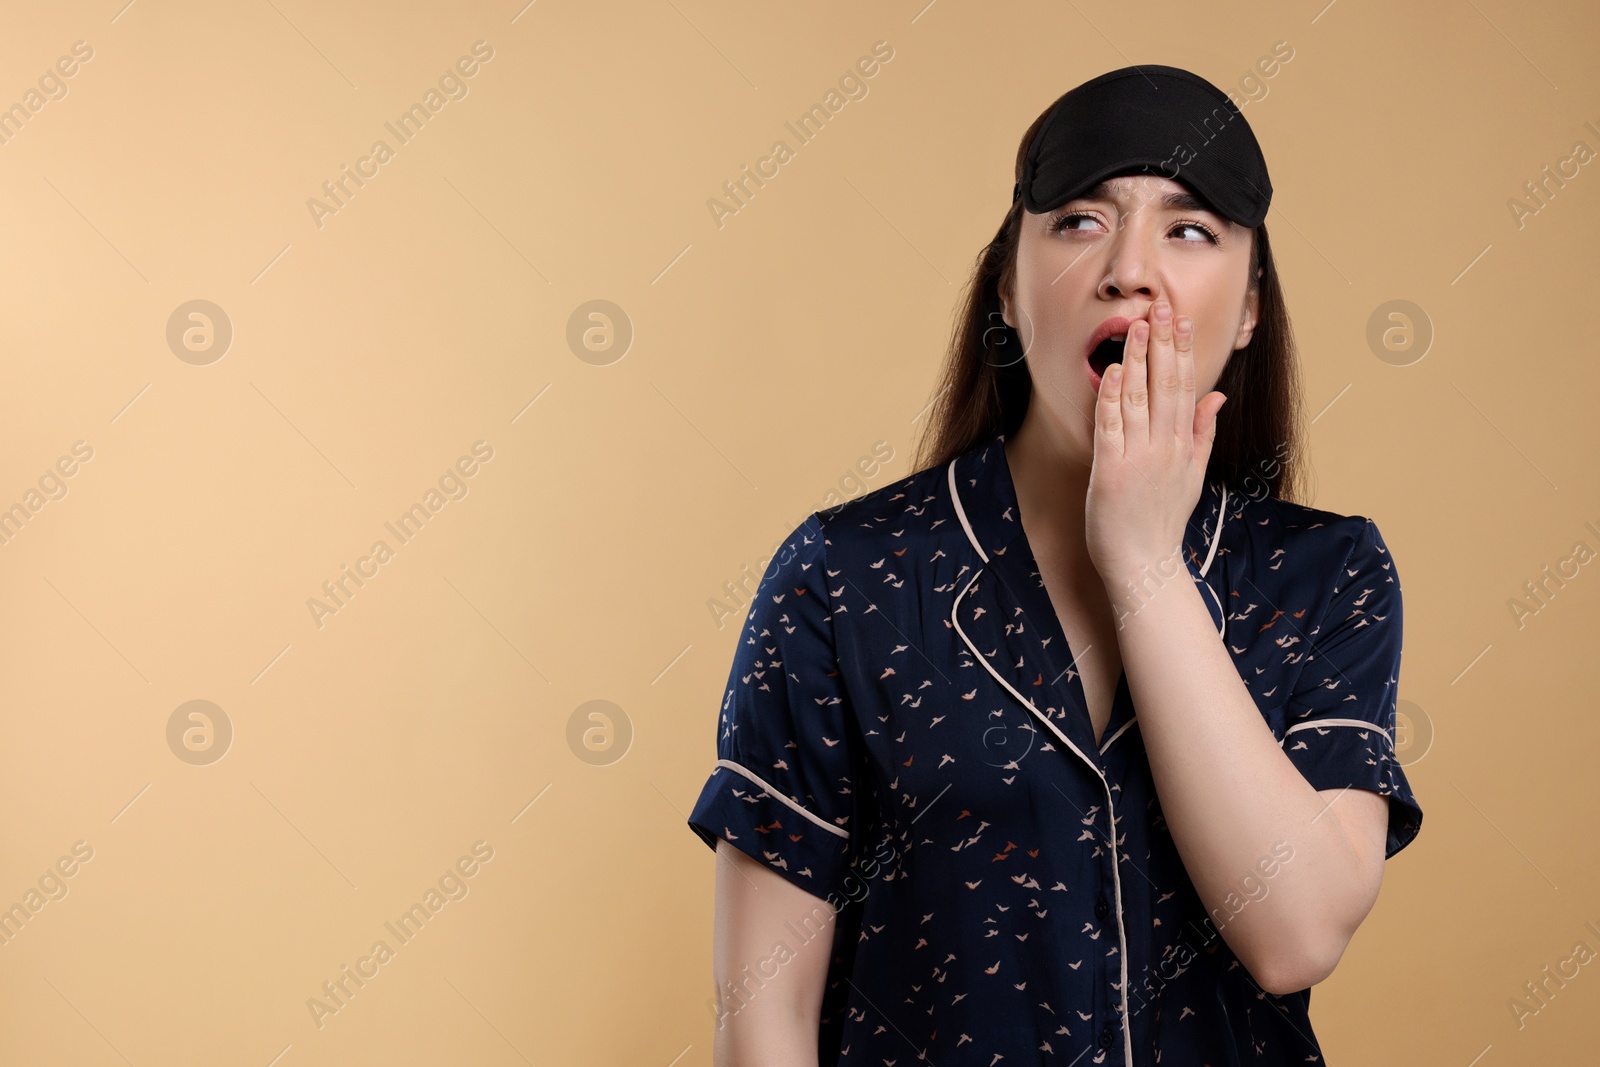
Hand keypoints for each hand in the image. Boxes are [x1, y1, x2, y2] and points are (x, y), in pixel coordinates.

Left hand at [1085, 299, 1226, 590]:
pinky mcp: (1112, 472)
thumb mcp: (1192, 475)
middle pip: (1166, 386)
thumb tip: (1217, 395)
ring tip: (1136, 326)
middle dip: (1163, 344)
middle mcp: (1165, 448)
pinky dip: (1113, 398)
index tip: (1180, 319)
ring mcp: (1139, 459)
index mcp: (1183, 445)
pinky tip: (1113, 372)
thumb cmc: (1161, 521)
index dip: (1182, 351)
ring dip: (1137, 360)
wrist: (1145, 565)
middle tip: (1160, 307)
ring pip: (1139, 400)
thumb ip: (1203, 432)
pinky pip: (1112, 428)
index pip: (1185, 387)